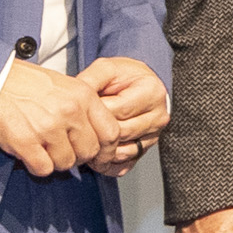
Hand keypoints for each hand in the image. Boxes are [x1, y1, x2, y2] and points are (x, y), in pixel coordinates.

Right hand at [0, 59, 117, 177]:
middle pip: (90, 152)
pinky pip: (43, 169)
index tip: (98, 156)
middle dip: (78, 156)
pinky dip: (37, 166)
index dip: (106, 150)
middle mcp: (69, 111)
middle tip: (62, 149)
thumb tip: (101, 137)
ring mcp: (47, 127)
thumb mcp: (64, 85)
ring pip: (66, 163)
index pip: (111, 133)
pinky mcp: (24, 141)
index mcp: (83, 95)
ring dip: (55, 161)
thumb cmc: (24, 83)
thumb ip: (85, 108)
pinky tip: (29, 153)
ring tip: (42, 146)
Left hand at [80, 57, 168, 176]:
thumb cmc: (124, 77)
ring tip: (81, 142)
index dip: (94, 112)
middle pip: (121, 132)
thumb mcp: (107, 69)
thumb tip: (74, 97)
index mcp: (151, 93)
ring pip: (122, 152)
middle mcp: (158, 116)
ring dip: (99, 151)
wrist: (140, 86)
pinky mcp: (146, 149)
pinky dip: (107, 163)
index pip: (117, 110)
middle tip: (74, 129)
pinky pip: (125, 163)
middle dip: (95, 132)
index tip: (78, 110)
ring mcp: (154, 135)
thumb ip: (91, 79)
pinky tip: (94, 155)